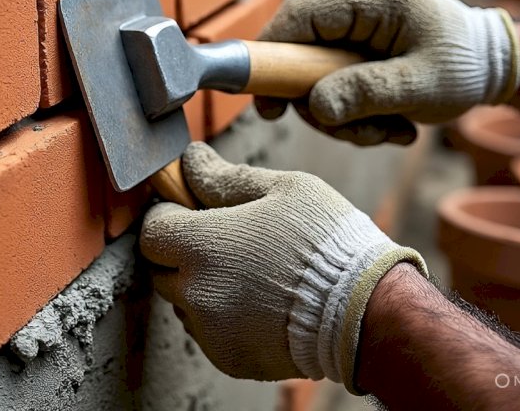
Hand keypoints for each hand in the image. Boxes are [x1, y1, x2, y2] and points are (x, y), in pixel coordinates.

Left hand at [139, 142, 426, 389]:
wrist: (366, 310)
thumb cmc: (326, 239)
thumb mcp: (281, 189)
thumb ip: (225, 177)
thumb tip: (190, 160)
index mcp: (204, 245)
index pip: (152, 231)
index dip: (170, 216)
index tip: (193, 211)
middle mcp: (197, 292)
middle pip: (162, 267)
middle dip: (183, 250)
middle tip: (226, 240)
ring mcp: (211, 330)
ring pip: (184, 300)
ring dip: (202, 284)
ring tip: (250, 272)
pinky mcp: (228, 358)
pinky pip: (207, 330)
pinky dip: (221, 315)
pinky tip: (260, 301)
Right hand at [255, 0, 519, 144]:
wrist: (495, 66)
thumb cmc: (467, 68)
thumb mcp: (421, 86)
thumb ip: (366, 93)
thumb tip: (314, 108)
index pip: (301, 13)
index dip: (272, 54)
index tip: (265, 101)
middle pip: (304, 47)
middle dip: (320, 99)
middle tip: (348, 131)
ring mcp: (359, 19)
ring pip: (317, 70)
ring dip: (342, 112)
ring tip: (387, 131)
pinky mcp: (360, 40)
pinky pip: (335, 76)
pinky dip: (354, 109)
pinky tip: (391, 123)